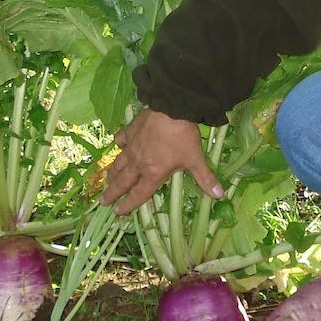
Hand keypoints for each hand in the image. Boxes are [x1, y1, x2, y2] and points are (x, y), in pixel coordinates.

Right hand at [99, 107, 224, 215]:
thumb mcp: (195, 159)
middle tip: (102, 201)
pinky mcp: (130, 131)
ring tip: (105, 181)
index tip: (117, 212)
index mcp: (153, 173)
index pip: (138, 194)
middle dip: (112, 193)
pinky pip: (120, 140)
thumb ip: (205, 178)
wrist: (171, 109)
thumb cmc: (183, 137)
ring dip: (111, 174)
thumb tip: (219, 195)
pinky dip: (118, 145)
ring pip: (118, 163)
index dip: (128, 205)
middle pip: (122, 182)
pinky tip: (116, 146)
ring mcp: (132, 147)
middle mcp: (139, 163)